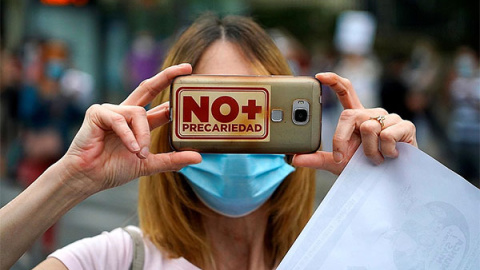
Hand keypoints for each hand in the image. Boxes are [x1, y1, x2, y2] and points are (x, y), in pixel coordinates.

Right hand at [60, 64, 201, 193]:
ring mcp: (112, 111)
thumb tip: (199, 156)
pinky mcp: (98, 113)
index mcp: (139, 124)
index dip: (175, 98)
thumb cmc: (113, 169)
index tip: (191, 85)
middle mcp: (127, 113)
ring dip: (143, 135)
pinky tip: (132, 149)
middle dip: (167, 77)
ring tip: (140, 153)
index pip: (161, 107)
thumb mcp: (149, 164)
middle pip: (149, 88)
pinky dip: (128, 136)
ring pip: (139, 113)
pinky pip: (120, 120)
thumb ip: (172, 160)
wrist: (88, 178)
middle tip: (186, 69)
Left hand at [293, 72, 416, 174]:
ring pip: (369, 128)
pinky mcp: (406, 126)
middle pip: (349, 115)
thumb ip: (318, 159)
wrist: (388, 182)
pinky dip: (386, 151)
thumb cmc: (363, 168)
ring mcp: (390, 118)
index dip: (334, 81)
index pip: (346, 91)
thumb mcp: (337, 163)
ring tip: (377, 158)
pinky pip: (387, 136)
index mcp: (356, 117)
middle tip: (349, 158)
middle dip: (343, 140)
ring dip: (369, 151)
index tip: (319, 76)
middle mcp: (372, 113)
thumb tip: (295, 159)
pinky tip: (392, 155)